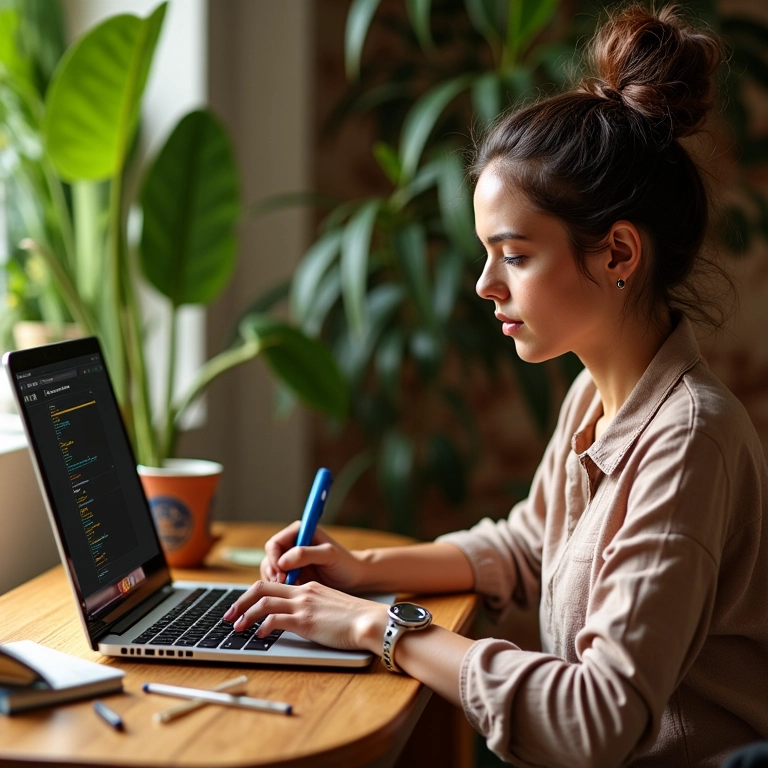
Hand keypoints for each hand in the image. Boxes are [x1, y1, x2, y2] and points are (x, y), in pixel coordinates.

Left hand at [221, 580, 387, 652]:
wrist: (370, 621)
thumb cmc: (356, 619)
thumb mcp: (330, 607)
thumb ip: (314, 608)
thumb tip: (302, 621)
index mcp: (308, 587)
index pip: (274, 584)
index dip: (255, 594)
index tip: (244, 606)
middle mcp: (302, 592)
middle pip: (262, 587)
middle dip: (240, 600)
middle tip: (228, 615)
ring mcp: (303, 605)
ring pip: (263, 602)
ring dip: (245, 614)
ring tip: (236, 627)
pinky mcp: (304, 621)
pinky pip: (274, 619)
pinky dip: (261, 627)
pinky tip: (259, 636)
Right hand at [260, 522, 364, 591]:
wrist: (354, 578)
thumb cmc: (345, 563)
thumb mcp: (328, 555)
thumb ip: (305, 554)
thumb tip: (283, 561)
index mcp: (298, 532)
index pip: (275, 544)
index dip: (275, 559)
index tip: (282, 574)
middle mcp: (291, 544)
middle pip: (269, 558)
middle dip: (273, 573)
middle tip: (283, 585)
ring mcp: (290, 560)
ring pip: (270, 571)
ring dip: (275, 583)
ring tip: (289, 590)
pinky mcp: (292, 575)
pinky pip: (277, 582)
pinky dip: (280, 590)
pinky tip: (292, 594)